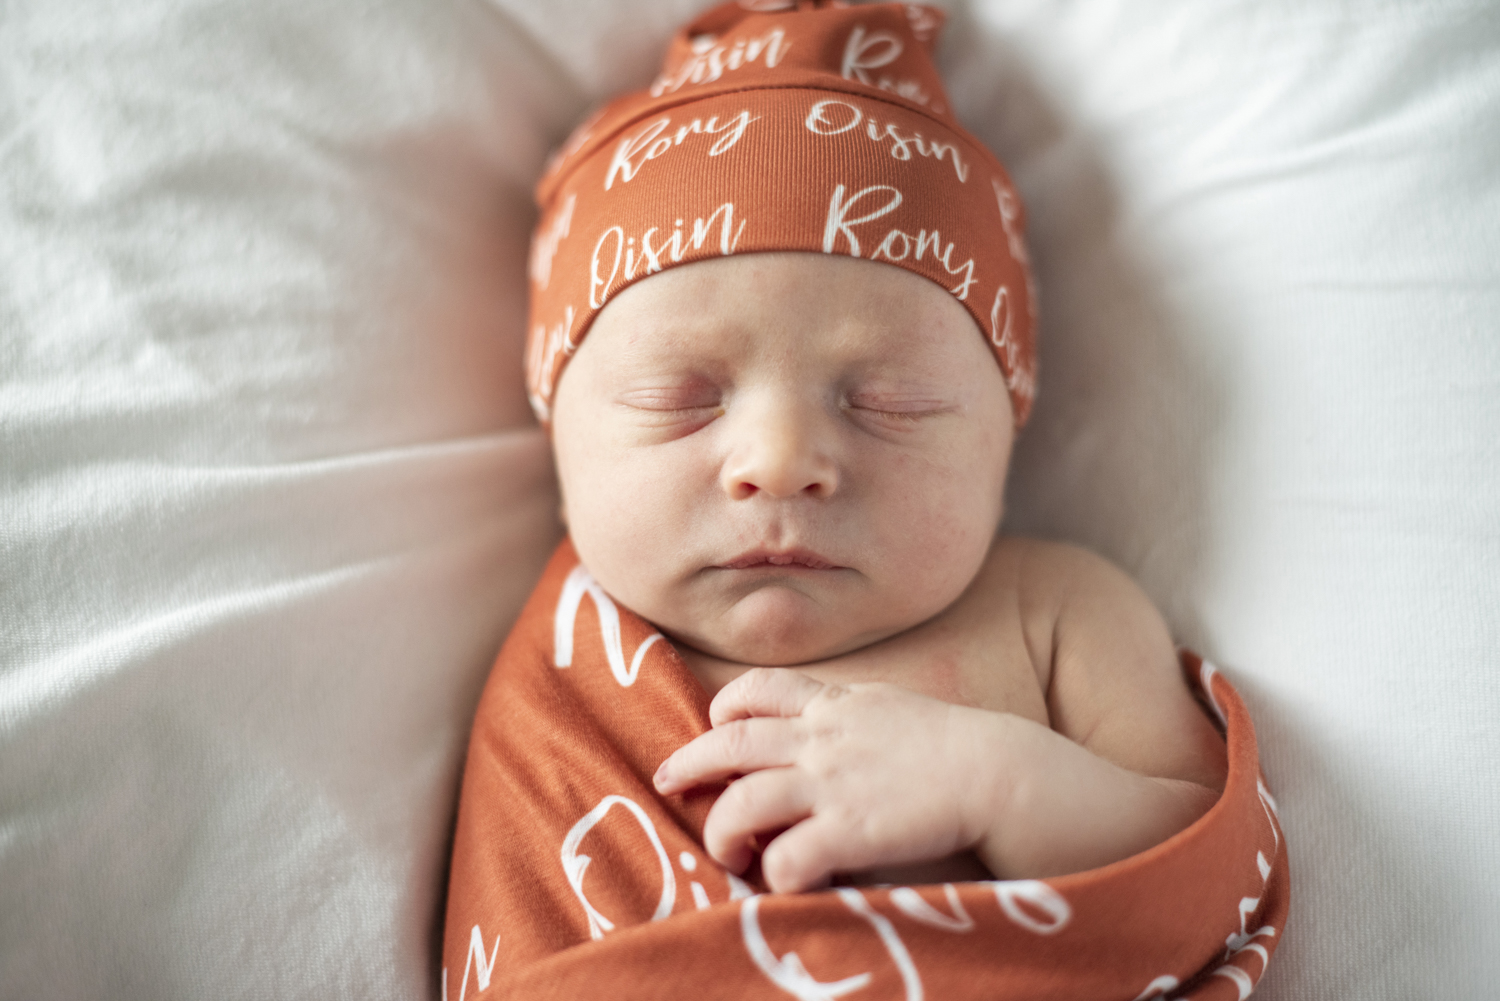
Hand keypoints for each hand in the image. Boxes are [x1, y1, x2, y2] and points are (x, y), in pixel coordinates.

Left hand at [653, 667, 1008, 892]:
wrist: (1001, 771)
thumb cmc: (955, 746)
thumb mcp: (894, 707)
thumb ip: (852, 713)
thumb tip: (824, 723)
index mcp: (835, 704)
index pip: (759, 688)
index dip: (724, 707)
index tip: (713, 725)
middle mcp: (822, 739)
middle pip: (730, 743)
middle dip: (688, 763)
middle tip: (666, 782)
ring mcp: (831, 784)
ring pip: (741, 804)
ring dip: (721, 831)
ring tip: (724, 850)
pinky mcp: (848, 832)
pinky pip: (786, 858)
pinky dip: (773, 875)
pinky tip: (781, 884)